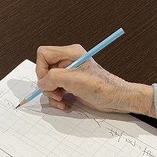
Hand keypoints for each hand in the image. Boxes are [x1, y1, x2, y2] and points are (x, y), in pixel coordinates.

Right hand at [36, 44, 155, 116]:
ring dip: (52, 95)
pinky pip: (54, 91)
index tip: (48, 81)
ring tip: (62, 100)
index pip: (43, 54)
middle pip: (44, 70)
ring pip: (47, 83)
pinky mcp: (69, 85)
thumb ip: (53, 78)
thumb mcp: (74, 79)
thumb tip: (41, 83)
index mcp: (70, 53)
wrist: (115, 99)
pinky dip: (56, 99)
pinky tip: (65, 103)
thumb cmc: (102, 86)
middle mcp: (67, 62)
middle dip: (47, 85)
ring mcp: (68, 74)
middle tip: (57, 93)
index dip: (41, 69)